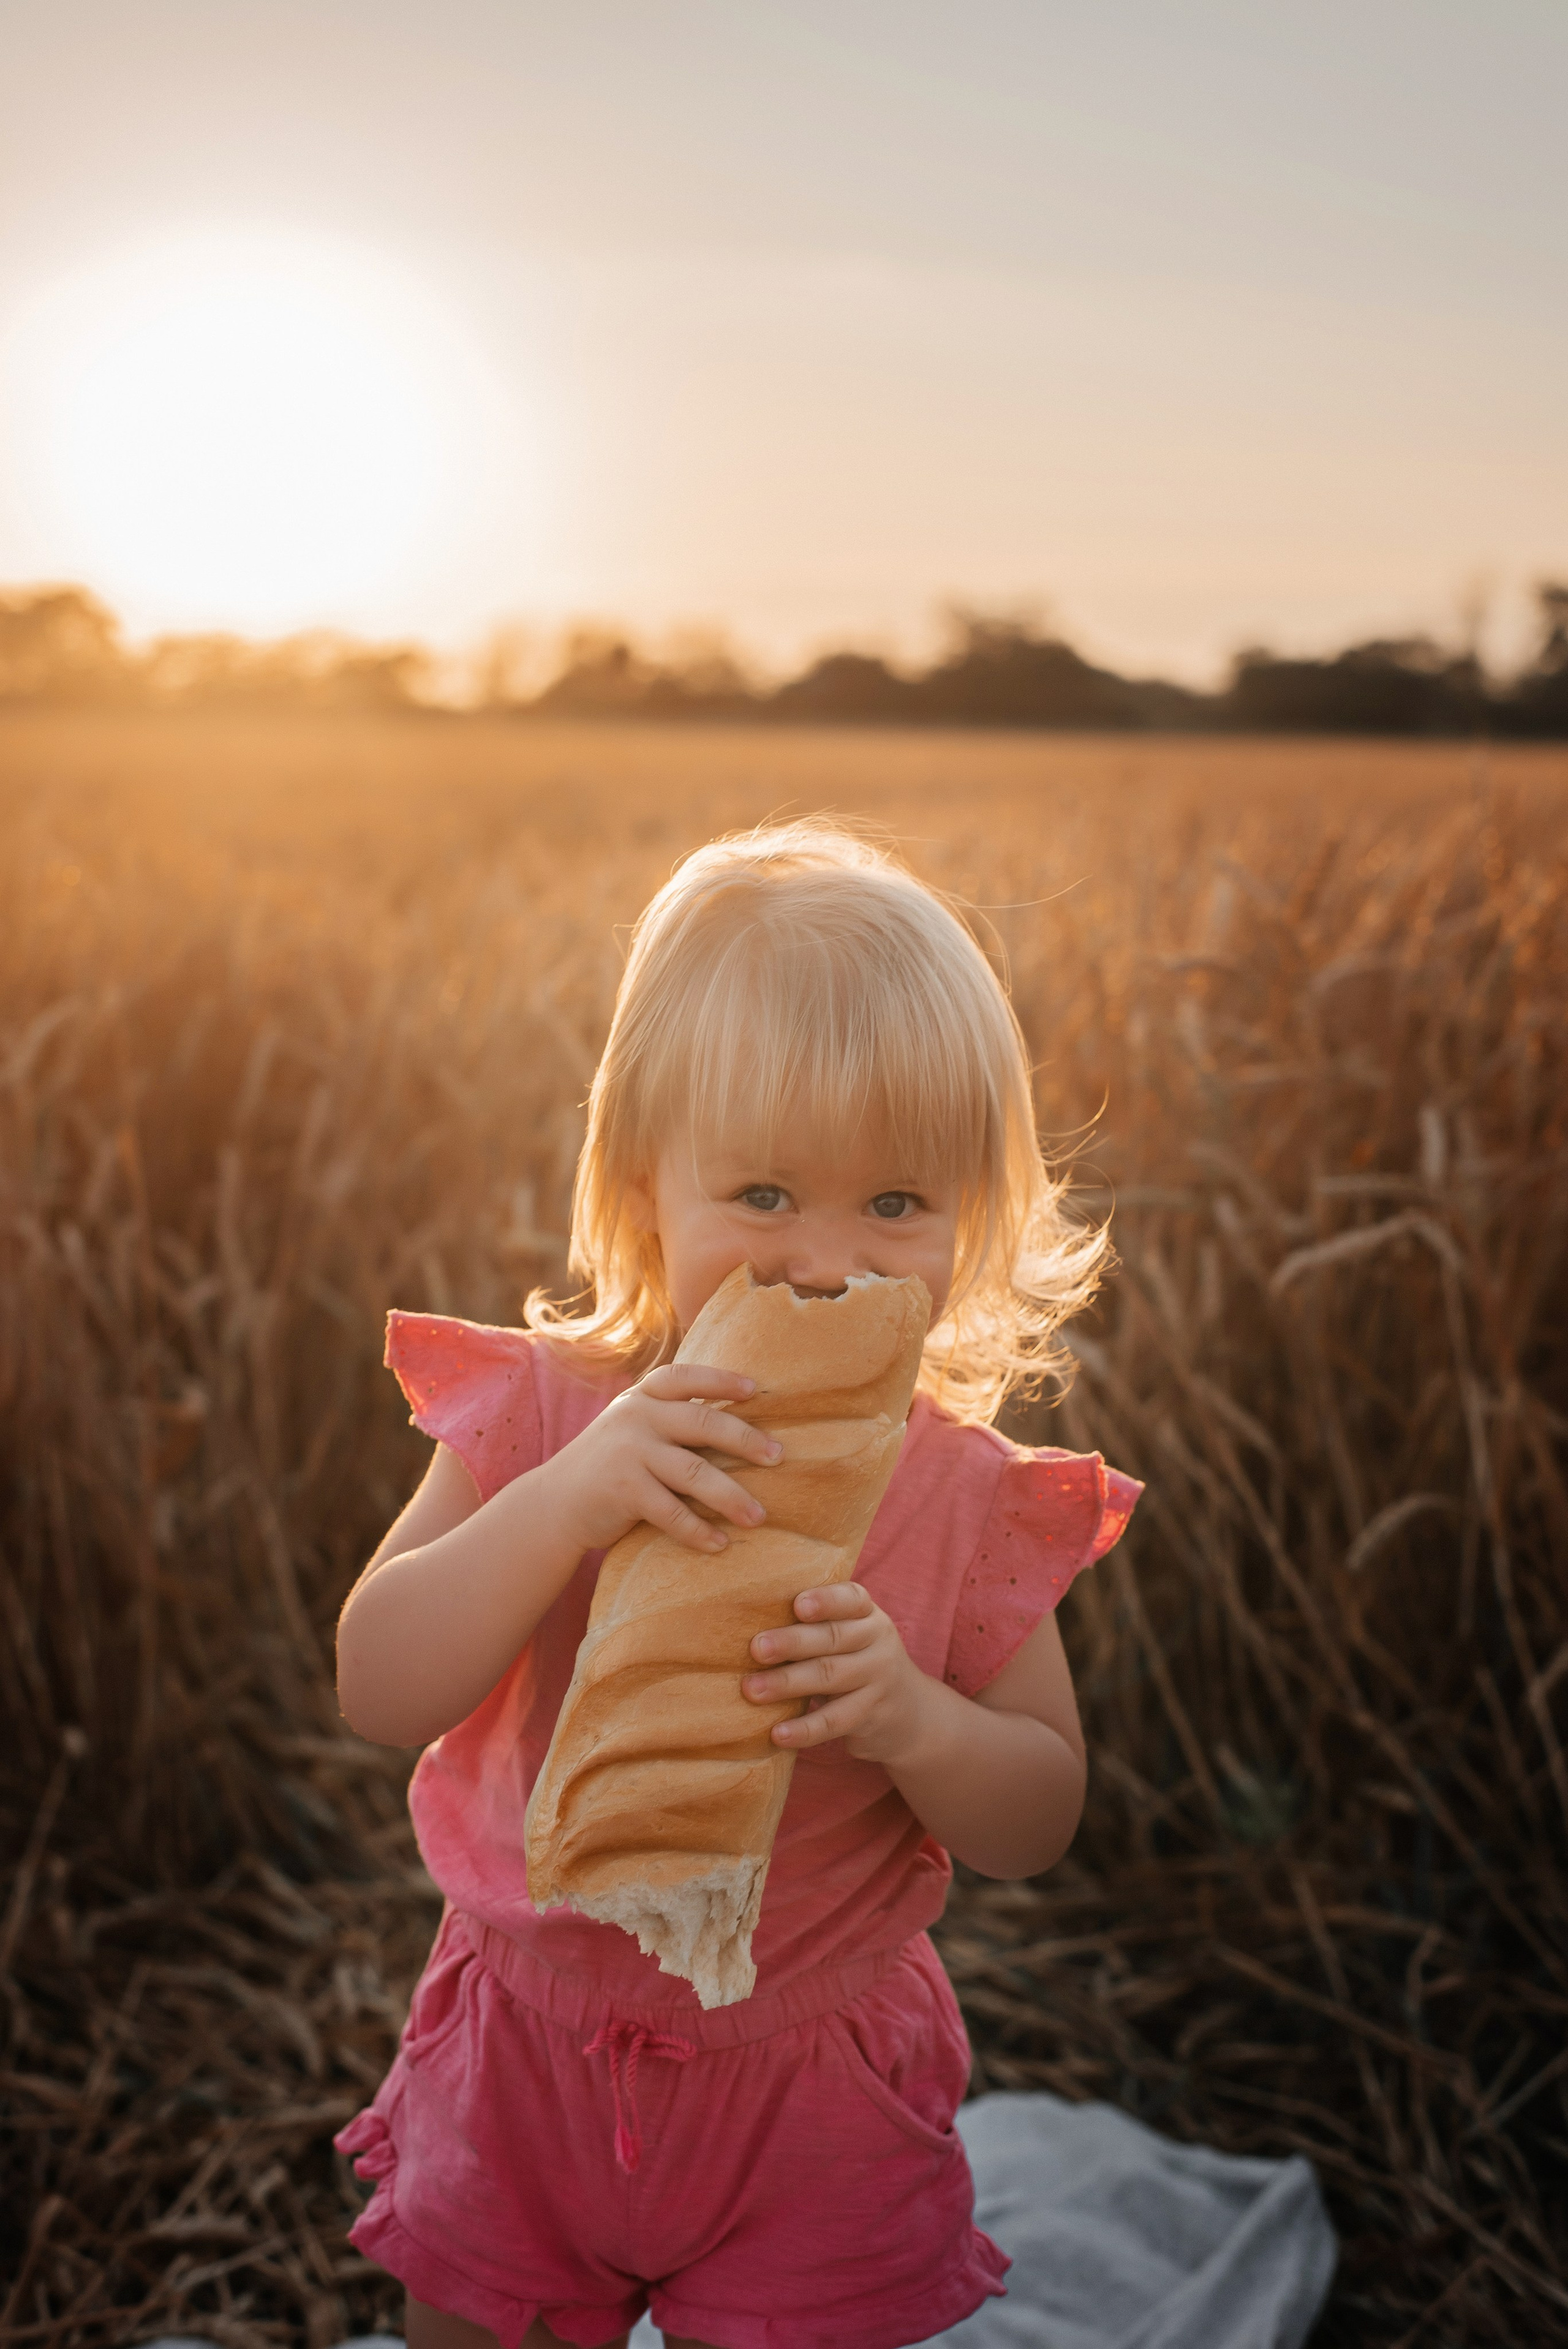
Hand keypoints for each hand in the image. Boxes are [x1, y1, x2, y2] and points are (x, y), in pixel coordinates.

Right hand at [538, 1363, 781, 1556]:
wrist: (554, 1503)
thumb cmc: (611, 1464)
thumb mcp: (634, 1427)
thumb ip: (672, 1419)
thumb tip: (742, 1425)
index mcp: (642, 1396)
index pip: (686, 1376)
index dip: (721, 1380)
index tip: (756, 1391)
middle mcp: (636, 1417)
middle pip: (703, 1423)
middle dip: (746, 1440)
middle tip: (778, 1457)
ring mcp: (629, 1452)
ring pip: (694, 1473)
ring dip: (731, 1497)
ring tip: (758, 1516)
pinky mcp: (623, 1490)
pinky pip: (671, 1512)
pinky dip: (698, 1531)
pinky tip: (719, 1544)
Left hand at [742, 1583, 931, 1766]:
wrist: (908, 1713)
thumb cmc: (857, 1662)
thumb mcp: (850, 1636)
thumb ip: (815, 1626)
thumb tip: (746, 1623)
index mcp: (867, 1614)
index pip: (851, 1599)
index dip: (825, 1601)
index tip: (797, 1605)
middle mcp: (878, 1640)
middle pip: (833, 1638)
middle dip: (792, 1642)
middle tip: (755, 1648)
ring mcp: (878, 1678)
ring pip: (830, 1677)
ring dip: (788, 1683)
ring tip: (751, 1690)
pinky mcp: (872, 1714)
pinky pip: (835, 1721)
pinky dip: (805, 1729)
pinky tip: (778, 1733)